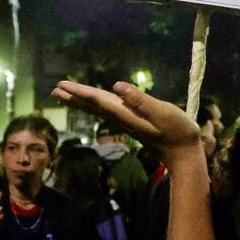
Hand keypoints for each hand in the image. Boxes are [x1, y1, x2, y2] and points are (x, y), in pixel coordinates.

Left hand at [52, 81, 201, 157]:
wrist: (183, 154)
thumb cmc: (178, 132)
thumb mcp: (162, 113)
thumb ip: (140, 100)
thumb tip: (117, 86)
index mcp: (126, 114)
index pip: (97, 101)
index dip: (79, 92)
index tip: (61, 85)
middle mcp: (122, 119)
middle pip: (93, 106)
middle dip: (74, 97)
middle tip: (55, 89)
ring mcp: (127, 122)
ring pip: (98, 110)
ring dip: (82, 101)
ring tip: (67, 95)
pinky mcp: (133, 123)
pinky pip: (108, 111)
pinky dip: (97, 105)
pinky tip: (95, 103)